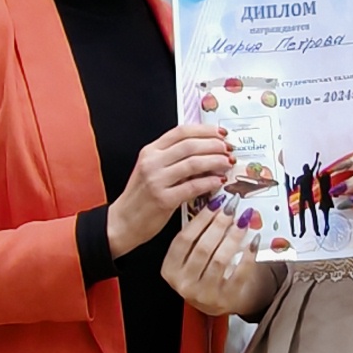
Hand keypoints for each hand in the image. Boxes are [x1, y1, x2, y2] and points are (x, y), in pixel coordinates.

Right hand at [106, 121, 233, 256]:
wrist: (122, 222)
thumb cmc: (141, 197)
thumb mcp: (152, 170)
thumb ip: (173, 159)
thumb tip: (206, 151)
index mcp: (150, 151)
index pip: (181, 132)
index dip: (205, 130)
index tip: (222, 133)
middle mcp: (152, 162)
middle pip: (190, 145)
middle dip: (215, 145)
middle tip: (229, 149)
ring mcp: (156, 180)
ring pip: (193, 163)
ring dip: (215, 161)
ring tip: (228, 163)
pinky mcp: (163, 200)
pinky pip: (192, 187)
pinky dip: (209, 182)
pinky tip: (220, 182)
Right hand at [159, 200, 274, 315]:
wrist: (219, 303)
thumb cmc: (203, 275)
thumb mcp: (190, 258)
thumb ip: (197, 237)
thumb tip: (216, 206)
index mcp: (170, 269)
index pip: (184, 239)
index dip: (201, 219)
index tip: (216, 203)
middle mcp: (184, 284)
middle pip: (202, 248)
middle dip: (219, 224)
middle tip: (232, 208)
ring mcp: (204, 294)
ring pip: (220, 259)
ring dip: (233, 237)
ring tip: (243, 221)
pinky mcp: (225, 300)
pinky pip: (238, 273)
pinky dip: (247, 255)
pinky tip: (253, 241)